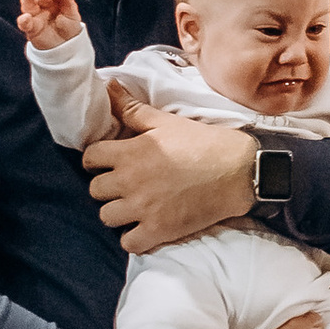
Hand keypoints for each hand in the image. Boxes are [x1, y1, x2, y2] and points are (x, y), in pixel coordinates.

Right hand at [18, 0, 81, 50]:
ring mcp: (35, 16)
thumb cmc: (69, 27)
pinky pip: (25, 24)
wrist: (67, 46)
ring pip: (28, 5)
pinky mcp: (31, 28)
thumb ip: (68, 3)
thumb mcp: (72, 14)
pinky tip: (25, 17)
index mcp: (53, 0)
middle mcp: (42, 6)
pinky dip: (23, 21)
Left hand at [84, 85, 258, 255]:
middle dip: (107, 187)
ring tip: (134, 206)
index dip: (96, 159)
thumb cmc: (203, 143)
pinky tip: (144, 227)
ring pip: (106, 217)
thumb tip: (108, 85)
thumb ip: (132, 108)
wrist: (239, 171)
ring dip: (117, 212)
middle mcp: (130, 181)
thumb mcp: (166, 121)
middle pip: (95, 190)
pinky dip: (133, 238)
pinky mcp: (159, 230)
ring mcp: (143, 208)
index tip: (108, 162)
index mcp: (130, 152)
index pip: (90, 158)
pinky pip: (128, 243)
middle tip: (124, 184)